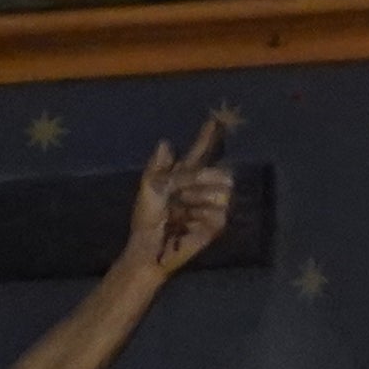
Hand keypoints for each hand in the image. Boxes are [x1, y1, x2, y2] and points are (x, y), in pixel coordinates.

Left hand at [124, 117, 231, 275]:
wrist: (150, 248)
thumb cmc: (147, 220)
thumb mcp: (148, 189)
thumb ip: (159, 167)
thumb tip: (166, 142)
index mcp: (181, 176)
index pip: (199, 153)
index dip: (207, 137)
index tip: (217, 120)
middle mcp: (199, 188)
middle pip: (215, 171)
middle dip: (199, 180)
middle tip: (179, 194)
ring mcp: (210, 205)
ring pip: (221, 191)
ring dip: (199, 200)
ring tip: (181, 213)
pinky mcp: (216, 224)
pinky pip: (220, 212)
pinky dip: (203, 217)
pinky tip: (189, 225)